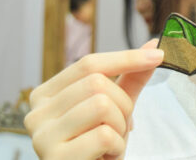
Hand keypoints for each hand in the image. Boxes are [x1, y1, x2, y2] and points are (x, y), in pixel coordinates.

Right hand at [24, 39, 163, 159]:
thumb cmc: (100, 148)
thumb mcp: (116, 108)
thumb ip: (131, 78)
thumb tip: (153, 45)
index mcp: (47, 94)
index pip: (89, 63)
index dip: (126, 58)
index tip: (158, 55)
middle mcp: (37, 113)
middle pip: (97, 83)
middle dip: (122, 105)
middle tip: (118, 127)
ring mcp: (42, 136)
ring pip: (102, 105)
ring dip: (120, 127)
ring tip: (110, 143)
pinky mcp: (55, 158)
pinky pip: (104, 135)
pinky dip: (116, 147)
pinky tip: (104, 156)